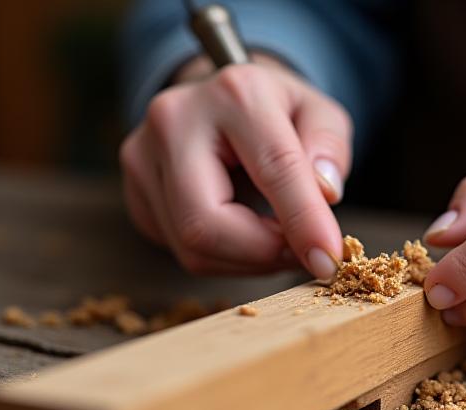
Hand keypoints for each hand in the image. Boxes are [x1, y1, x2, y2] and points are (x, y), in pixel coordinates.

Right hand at [119, 54, 351, 276]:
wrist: (224, 105)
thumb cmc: (278, 113)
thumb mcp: (321, 114)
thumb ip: (330, 148)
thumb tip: (324, 193)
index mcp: (235, 93)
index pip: (274, 168)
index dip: (303, 222)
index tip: (329, 260)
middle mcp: (174, 120)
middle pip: (206, 223)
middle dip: (262, 254)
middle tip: (301, 254)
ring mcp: (143, 158)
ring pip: (193, 248)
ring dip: (249, 261)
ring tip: (279, 239)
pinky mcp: (135, 194)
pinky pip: (183, 252)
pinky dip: (228, 259)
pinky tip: (248, 234)